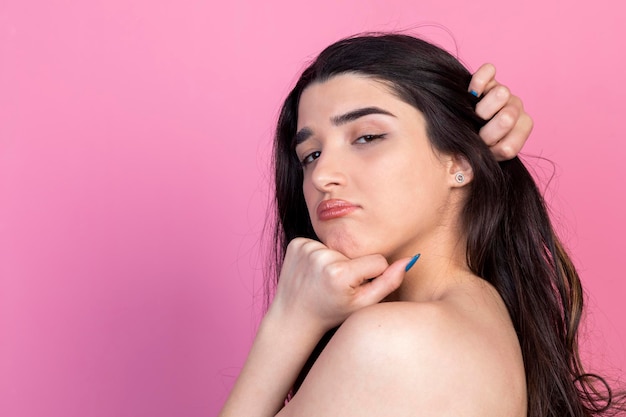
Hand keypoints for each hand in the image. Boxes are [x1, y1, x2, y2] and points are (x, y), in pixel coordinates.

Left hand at [270, 238, 410, 331]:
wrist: (293, 317)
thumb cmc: (332, 313)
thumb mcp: (364, 305)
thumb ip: (389, 283)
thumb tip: (411, 259)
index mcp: (340, 273)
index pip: (377, 261)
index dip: (372, 275)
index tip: (356, 288)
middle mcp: (321, 257)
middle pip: (355, 252)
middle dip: (351, 267)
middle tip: (336, 286)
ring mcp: (306, 249)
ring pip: (336, 247)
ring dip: (333, 261)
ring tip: (323, 280)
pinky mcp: (295, 244)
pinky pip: (318, 243)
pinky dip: (318, 256)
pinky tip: (312, 272)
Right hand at [470, 63, 533, 160]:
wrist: (461, 119)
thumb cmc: (469, 142)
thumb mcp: (475, 157)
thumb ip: (474, 161)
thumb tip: (462, 164)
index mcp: (517, 134)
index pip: (510, 145)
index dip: (496, 149)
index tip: (484, 149)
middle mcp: (513, 111)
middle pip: (508, 118)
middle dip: (492, 127)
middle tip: (480, 129)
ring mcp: (501, 93)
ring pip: (502, 94)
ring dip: (487, 105)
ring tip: (476, 111)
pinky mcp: (488, 79)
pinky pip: (488, 73)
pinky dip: (480, 80)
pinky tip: (472, 91)